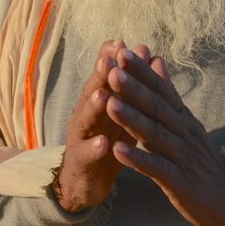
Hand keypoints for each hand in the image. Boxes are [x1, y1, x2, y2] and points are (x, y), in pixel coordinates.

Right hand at [53, 40, 136, 212]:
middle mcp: (85, 115)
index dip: (110, 60)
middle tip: (109, 60)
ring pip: (85, 120)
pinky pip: (86, 154)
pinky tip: (104, 144)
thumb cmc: (106, 142)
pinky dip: (94, 148)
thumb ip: (130, 86)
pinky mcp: (80, 162)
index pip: (103, 77)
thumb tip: (145, 53)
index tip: (122, 43)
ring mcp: (80, 138)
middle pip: (92, 91)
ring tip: (103, 96)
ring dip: (94, 107)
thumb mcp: (119, 113)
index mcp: (97, 102)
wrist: (84, 182)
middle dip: (100, 76)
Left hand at [106, 47, 224, 225]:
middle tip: (111, 70)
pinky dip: (138, 160)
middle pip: (156, 107)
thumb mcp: (186, 123)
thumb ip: (168, 94)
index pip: (161, 89)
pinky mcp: (180, 182)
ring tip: (109, 104)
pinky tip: (118, 151)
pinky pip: (157, 169)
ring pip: (155, 134)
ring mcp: (183, 157)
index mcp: (182, 118)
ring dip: (132, 119)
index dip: (141, 71)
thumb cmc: (201, 160)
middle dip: (133, 88)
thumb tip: (156, 61)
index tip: (120, 52)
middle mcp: (183, 133)